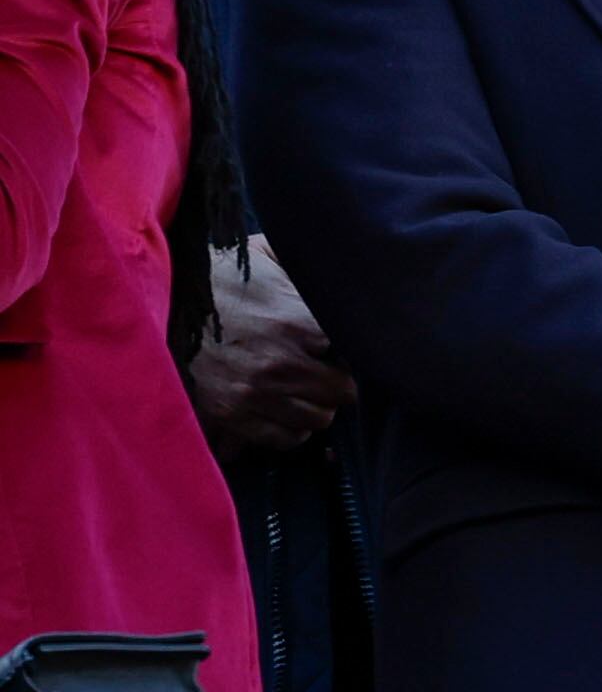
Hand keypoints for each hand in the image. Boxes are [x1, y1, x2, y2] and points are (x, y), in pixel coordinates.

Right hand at [189, 236, 357, 454]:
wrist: (155, 303)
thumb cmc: (218, 275)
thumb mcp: (267, 253)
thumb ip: (309, 265)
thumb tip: (348, 264)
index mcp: (297, 321)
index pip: (356, 349)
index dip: (353, 345)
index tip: (341, 341)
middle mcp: (281, 364)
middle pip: (341, 392)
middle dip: (340, 379)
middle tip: (329, 368)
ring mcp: (254, 395)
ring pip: (317, 420)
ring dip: (317, 405)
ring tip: (308, 388)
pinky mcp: (229, 416)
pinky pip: (282, 438)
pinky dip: (291, 428)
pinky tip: (286, 406)